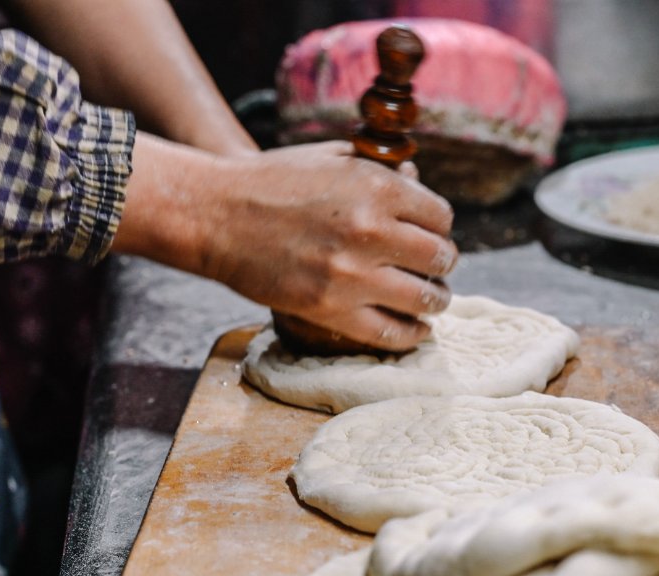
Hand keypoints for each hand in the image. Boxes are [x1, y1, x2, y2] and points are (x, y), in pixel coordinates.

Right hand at [114, 135, 456, 350]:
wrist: (216, 215)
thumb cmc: (271, 181)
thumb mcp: (330, 158)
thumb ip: (378, 170)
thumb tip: (418, 184)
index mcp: (376, 188)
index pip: (441, 217)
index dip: (440, 228)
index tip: (432, 236)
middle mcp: (371, 231)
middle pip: (441, 259)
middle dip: (442, 265)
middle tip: (436, 270)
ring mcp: (352, 275)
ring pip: (426, 298)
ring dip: (435, 300)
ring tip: (432, 300)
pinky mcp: (331, 310)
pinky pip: (392, 332)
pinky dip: (412, 334)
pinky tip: (416, 329)